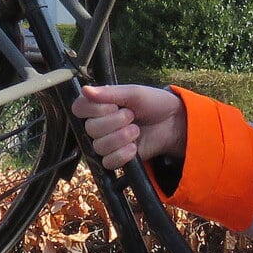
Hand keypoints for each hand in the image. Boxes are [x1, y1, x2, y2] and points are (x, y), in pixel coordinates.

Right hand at [71, 84, 186, 170]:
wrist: (173, 123)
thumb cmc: (153, 103)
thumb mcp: (134, 93)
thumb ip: (109, 93)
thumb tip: (85, 90)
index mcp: (98, 105)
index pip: (79, 108)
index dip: (95, 109)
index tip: (114, 105)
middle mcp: (98, 124)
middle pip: (90, 128)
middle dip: (115, 122)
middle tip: (131, 116)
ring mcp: (106, 142)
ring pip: (99, 146)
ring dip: (121, 137)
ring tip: (136, 130)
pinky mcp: (116, 158)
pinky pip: (108, 162)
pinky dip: (123, 155)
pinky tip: (134, 147)